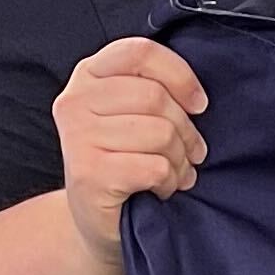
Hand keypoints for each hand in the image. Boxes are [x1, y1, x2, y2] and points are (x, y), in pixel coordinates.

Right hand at [54, 36, 205, 266]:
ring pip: (160, 132)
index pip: (141, 52)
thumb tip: (198, 96)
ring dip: (179, 160)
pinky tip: (160, 189)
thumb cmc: (124, 163)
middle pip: (155, 96)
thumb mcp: (134, 116)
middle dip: (186, 130)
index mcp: (89, 75)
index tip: (198, 105)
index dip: (180, 76)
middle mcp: (75, 101)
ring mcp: (77, 137)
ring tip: (173, 172)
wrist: (97, 222)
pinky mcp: (89, 173)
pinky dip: (168, 181)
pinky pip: (155, 166)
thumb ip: (153, 89)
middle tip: (190, 153)